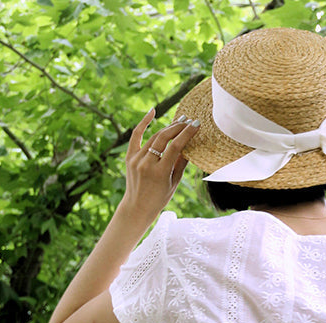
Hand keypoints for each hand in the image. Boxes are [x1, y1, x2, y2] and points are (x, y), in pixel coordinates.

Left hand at [121, 108, 200, 223]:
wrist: (137, 207)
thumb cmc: (159, 198)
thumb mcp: (174, 183)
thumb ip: (181, 163)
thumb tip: (189, 144)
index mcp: (160, 172)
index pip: (176, 146)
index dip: (187, 133)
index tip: (196, 124)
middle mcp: (147, 164)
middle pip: (164, 137)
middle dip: (178, 127)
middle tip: (188, 121)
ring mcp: (136, 159)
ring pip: (154, 137)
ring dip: (167, 128)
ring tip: (179, 122)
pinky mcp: (129, 157)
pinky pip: (136, 136)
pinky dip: (143, 123)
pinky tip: (153, 112)